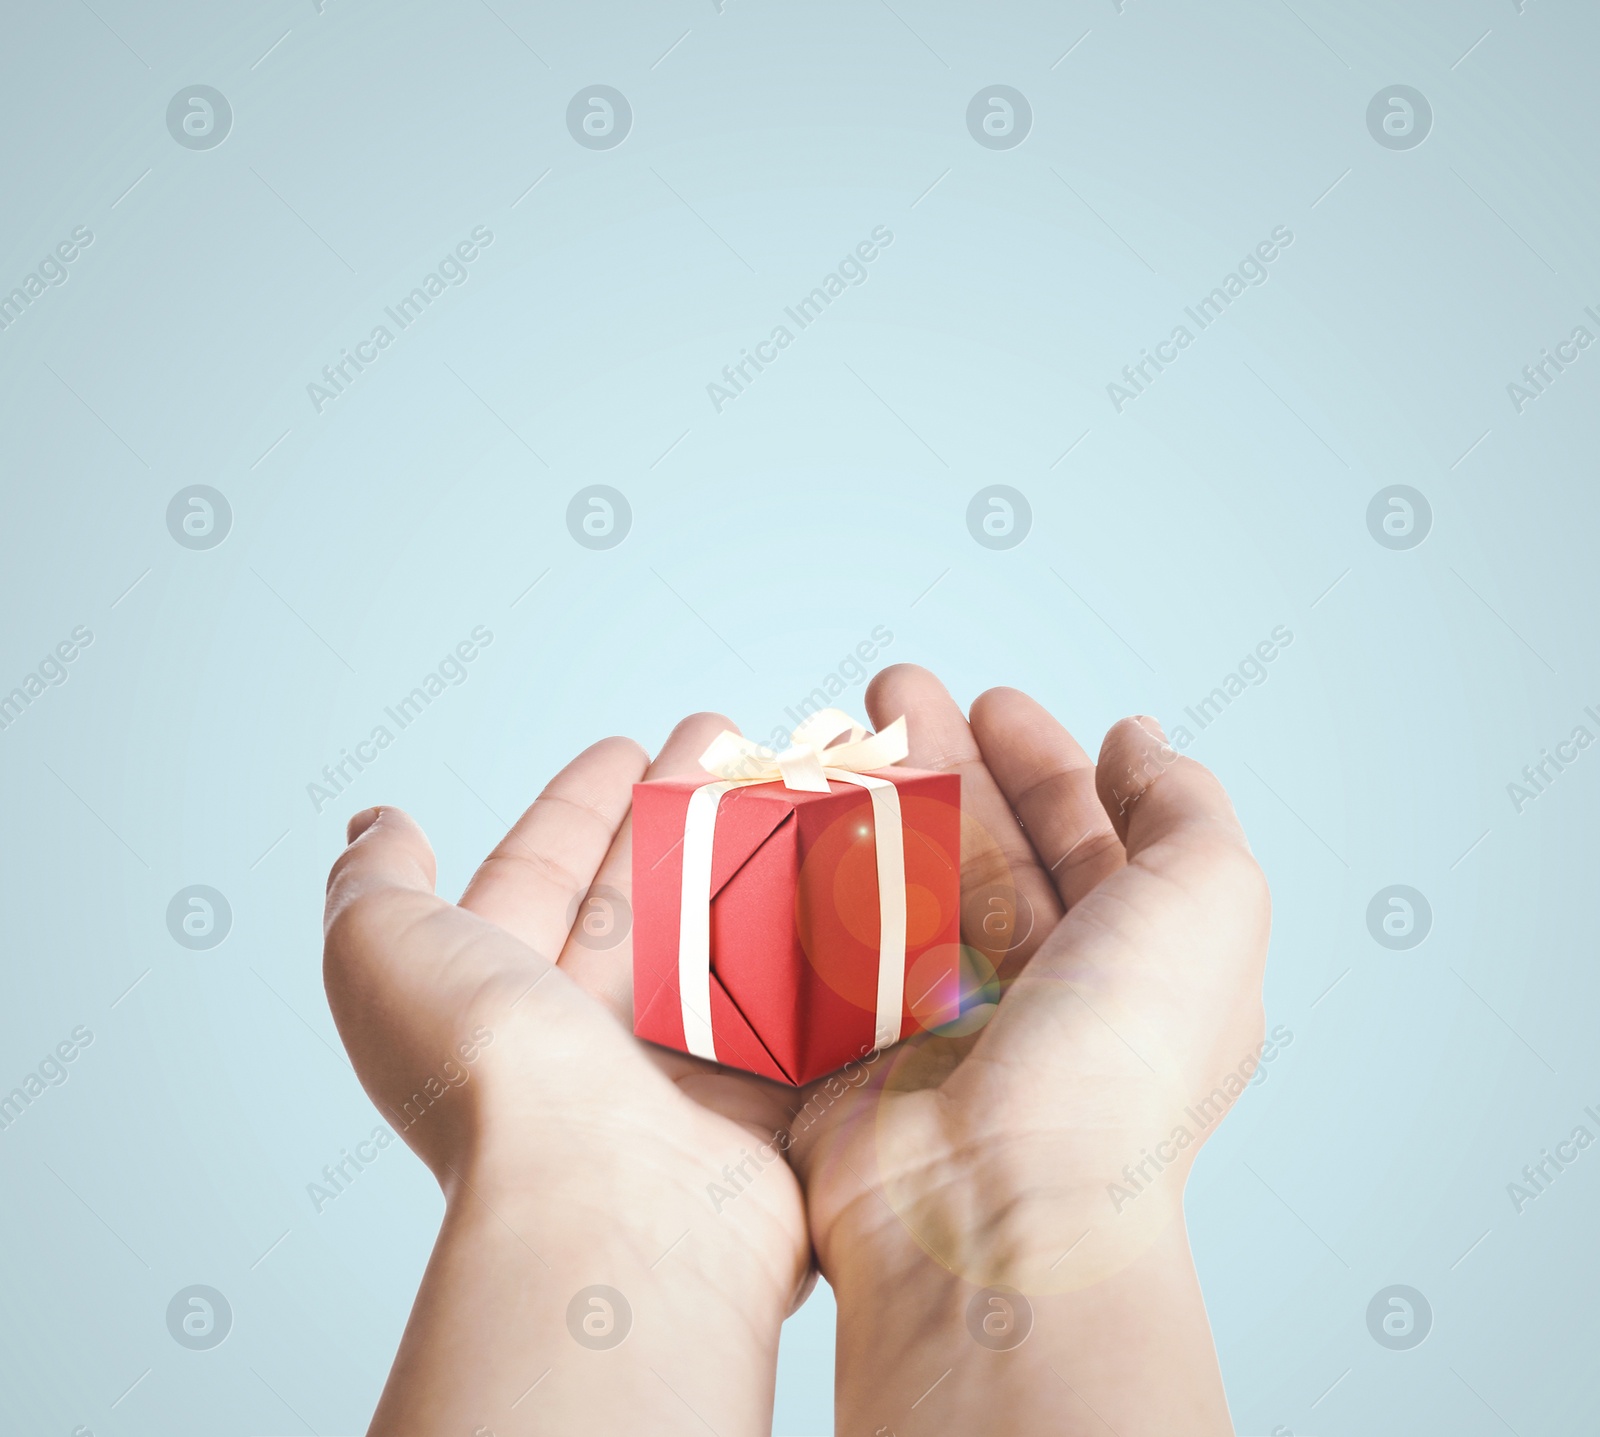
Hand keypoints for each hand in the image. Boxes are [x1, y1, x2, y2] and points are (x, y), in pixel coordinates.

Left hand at [322, 716, 810, 1435]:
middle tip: (726, 739)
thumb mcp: (384, 954)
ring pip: (722, 933)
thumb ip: (378, 885)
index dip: (578, 806)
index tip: (624, 747)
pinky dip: (813, 939)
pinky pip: (791, 998)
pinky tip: (841, 874)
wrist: (607, 1202)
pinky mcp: (762, 1095)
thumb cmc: (489, 1074)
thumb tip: (377, 828)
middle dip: (677, 811)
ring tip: (793, 782)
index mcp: (499, 993)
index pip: (540, 874)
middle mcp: (585, 1032)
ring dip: (753, 856)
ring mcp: (679, 1065)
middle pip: (642, 892)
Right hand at [785, 665, 1270, 1435]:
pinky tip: (786, 815)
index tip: (995, 701)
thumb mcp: (1208, 905)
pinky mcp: (848, 1050)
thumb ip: (1184, 810)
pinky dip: (804, 879)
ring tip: (828, 733)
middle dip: (939, 760)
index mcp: (1124, 962)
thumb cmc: (1117, 1064)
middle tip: (890, 689)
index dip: (1042, 762)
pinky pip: (823, 944)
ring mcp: (934, 1022)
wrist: (994, 1215)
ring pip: (896, 883)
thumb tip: (1140, 742)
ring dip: (864, 804)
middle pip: (978, 846)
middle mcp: (1034, 992)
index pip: (1081, 836)